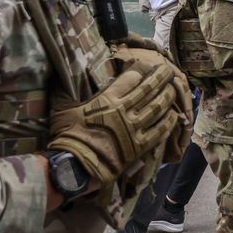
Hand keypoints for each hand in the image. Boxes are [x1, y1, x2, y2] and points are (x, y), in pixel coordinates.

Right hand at [46, 50, 186, 186]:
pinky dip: (168, 122)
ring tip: (174, 88)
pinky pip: (159, 131)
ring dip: (167, 96)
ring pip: (157, 108)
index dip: (140, 70)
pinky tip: (174, 115)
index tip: (144, 65)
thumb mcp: (62, 108)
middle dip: (160, 78)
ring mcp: (134, 129)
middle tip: (169, 70)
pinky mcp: (139, 146)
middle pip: (149, 90)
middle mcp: (125, 111)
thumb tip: (58, 75)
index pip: (131, 78)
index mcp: (109, 99)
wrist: (75, 166)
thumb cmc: (68, 136)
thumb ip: (64, 90)